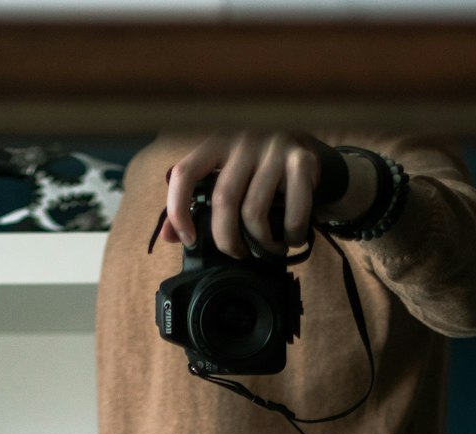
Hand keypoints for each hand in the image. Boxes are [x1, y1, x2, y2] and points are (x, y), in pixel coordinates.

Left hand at [159, 131, 377, 258]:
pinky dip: (290, 235)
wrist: (307, 147)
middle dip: (227, 239)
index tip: (188, 239)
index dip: (179, 210)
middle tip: (236, 253)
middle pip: (223, 201)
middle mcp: (242, 138)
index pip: (184, 173)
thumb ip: (197, 201)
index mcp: (216, 141)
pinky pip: (292, 213)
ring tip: (267, 249)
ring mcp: (274, 147)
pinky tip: (290, 238)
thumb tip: (168, 237)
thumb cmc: (257, 168)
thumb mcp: (225, 175)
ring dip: (262, 243)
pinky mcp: (302, 161)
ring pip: (255, 212)